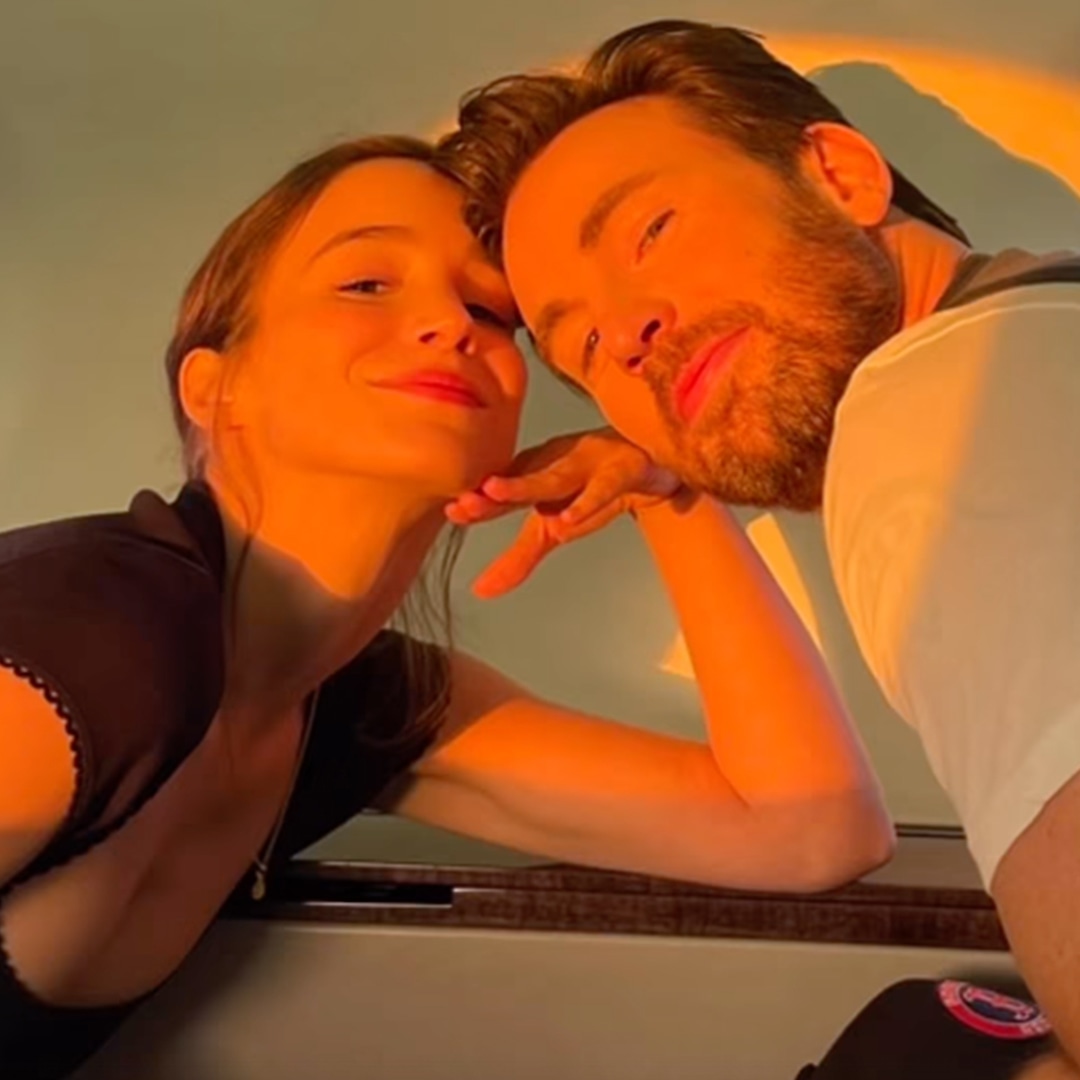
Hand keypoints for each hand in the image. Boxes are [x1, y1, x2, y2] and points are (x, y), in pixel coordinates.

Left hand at [447, 428, 680, 597]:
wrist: (652, 468)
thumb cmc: (592, 492)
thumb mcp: (552, 530)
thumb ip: (517, 560)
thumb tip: (479, 592)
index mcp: (535, 475)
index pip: (503, 491)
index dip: (479, 502)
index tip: (451, 512)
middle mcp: (557, 464)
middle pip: (523, 481)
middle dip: (493, 492)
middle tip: (464, 502)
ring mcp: (591, 464)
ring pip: (557, 477)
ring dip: (526, 484)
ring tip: (496, 492)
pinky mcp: (625, 469)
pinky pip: (605, 486)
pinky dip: (589, 501)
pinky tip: (569, 519)